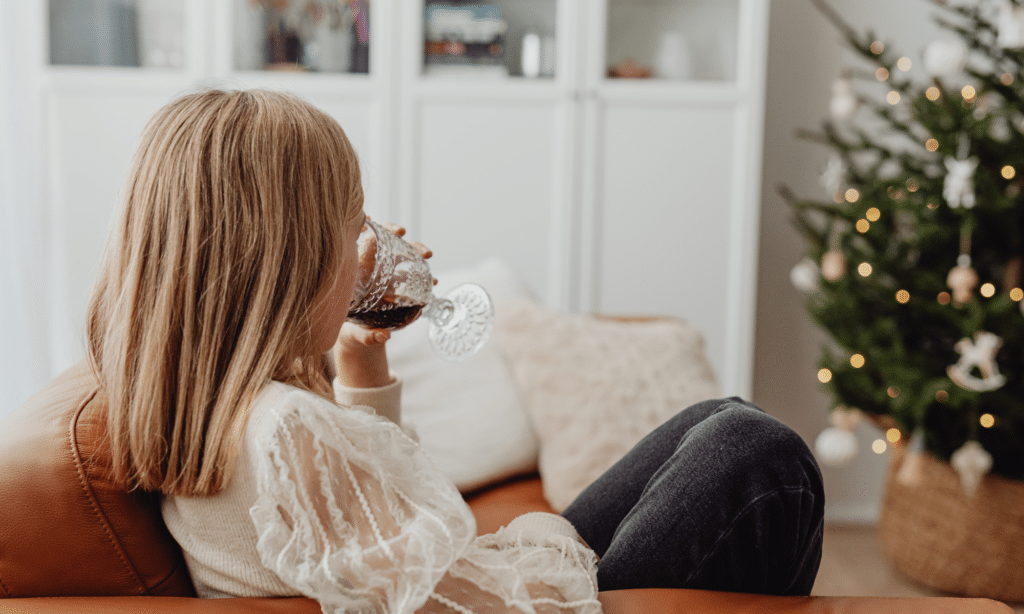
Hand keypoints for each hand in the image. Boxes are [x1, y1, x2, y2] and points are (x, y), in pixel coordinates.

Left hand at [333, 219, 434, 387]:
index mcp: (357, 272)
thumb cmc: (350, 331)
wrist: (358, 338)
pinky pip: (413, 276)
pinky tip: (433, 282)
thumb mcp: (355, 332)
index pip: (364, 241)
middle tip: (412, 241)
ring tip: (427, 257)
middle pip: (386, 244)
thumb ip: (368, 335)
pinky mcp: (399, 286)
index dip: (374, 229)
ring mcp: (387, 276)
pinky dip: (424, 277)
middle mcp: (372, 269)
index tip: (384, 225)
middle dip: (402, 237)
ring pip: (403, 256)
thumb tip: (384, 336)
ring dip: (418, 252)